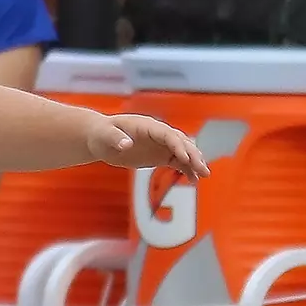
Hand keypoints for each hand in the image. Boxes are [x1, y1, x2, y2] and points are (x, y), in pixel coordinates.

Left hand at [88, 115, 209, 180]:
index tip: (185, 158)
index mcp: (147, 126)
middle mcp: (158, 133)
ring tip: (204, 175)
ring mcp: (161, 144)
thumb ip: (115, 139)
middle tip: (202, 169)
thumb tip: (126, 144)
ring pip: (183, 151)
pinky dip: (186, 169)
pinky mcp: (160, 155)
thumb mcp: (105, 136)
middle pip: (180, 142)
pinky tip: (193, 180)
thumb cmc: (101, 134)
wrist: (101, 139)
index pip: (167, 134)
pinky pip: (177, 161)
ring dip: (194, 162)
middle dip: (193, 155)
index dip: (177, 145)